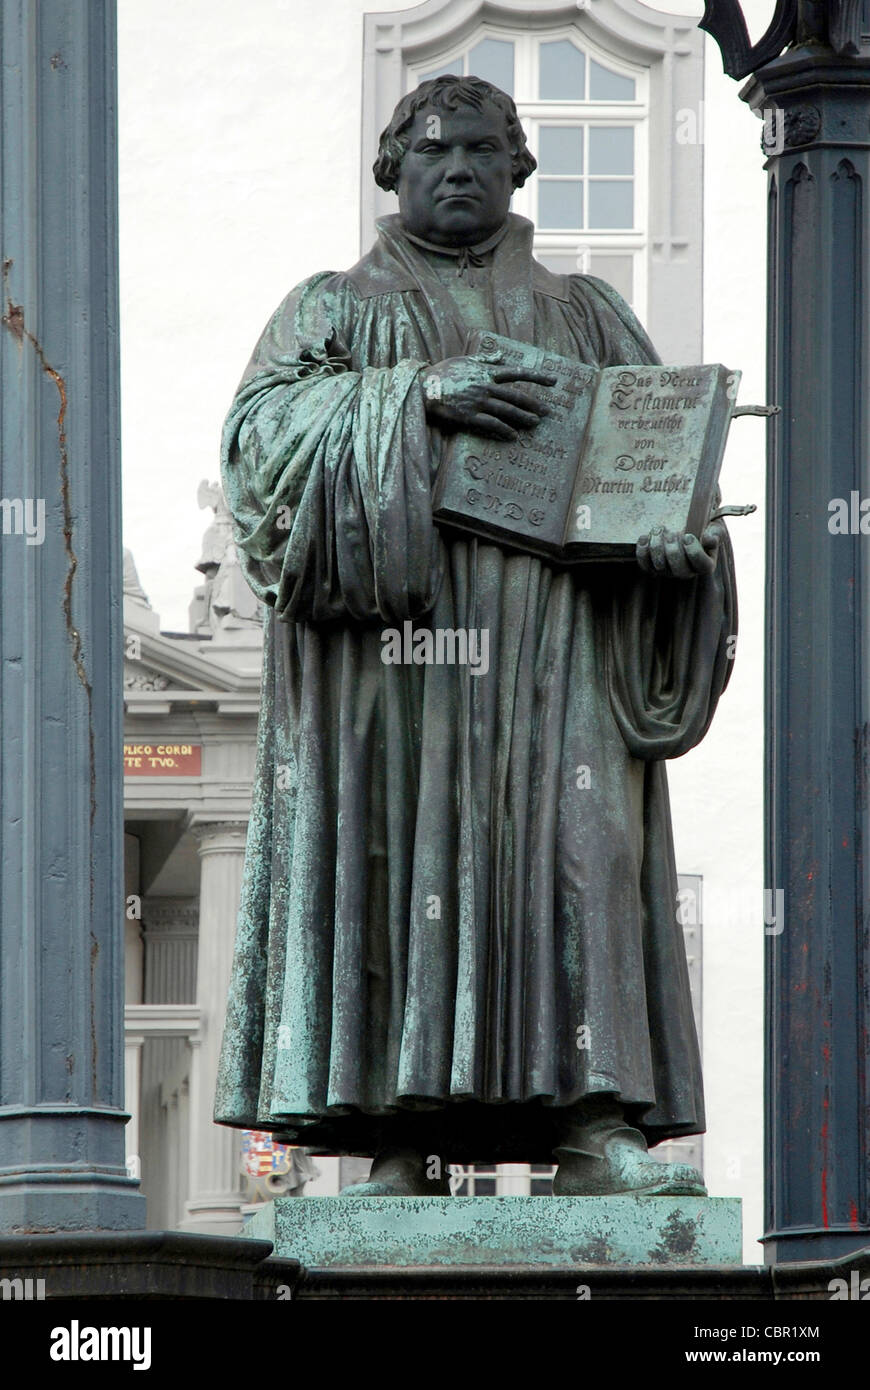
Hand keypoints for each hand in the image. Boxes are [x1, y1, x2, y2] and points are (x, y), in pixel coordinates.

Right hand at [422, 356, 556, 441]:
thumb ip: (485, 359)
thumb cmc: (443, 373)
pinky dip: (504, 430)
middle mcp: (486, 386)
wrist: (425, 388)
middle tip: (547, 411)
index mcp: (486, 372)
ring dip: (523, 418)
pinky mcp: (470, 416)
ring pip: (507, 410)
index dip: (537, 377)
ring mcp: (479, 402)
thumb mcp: (465, 360)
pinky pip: (491, 424)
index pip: (517, 373)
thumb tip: (501, 356)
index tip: (553, 380)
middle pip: (516, 395)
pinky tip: (513, 436)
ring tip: (535, 423)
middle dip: (534, 403)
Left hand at [636, 525, 720, 578]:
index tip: (688, 536)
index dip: (694, 552)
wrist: (685, 526)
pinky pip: (644, 564)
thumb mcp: (714, 527)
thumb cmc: (702, 528)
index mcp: (705, 564)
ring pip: (660, 566)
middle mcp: (687, 572)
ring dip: (657, 546)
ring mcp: (668, 571)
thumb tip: (709, 538)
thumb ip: (715, 532)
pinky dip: (642, 550)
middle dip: (673, 550)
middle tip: (671, 533)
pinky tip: (645, 536)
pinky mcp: (652, 567)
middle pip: (679, 570)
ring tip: (658, 529)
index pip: (702, 566)